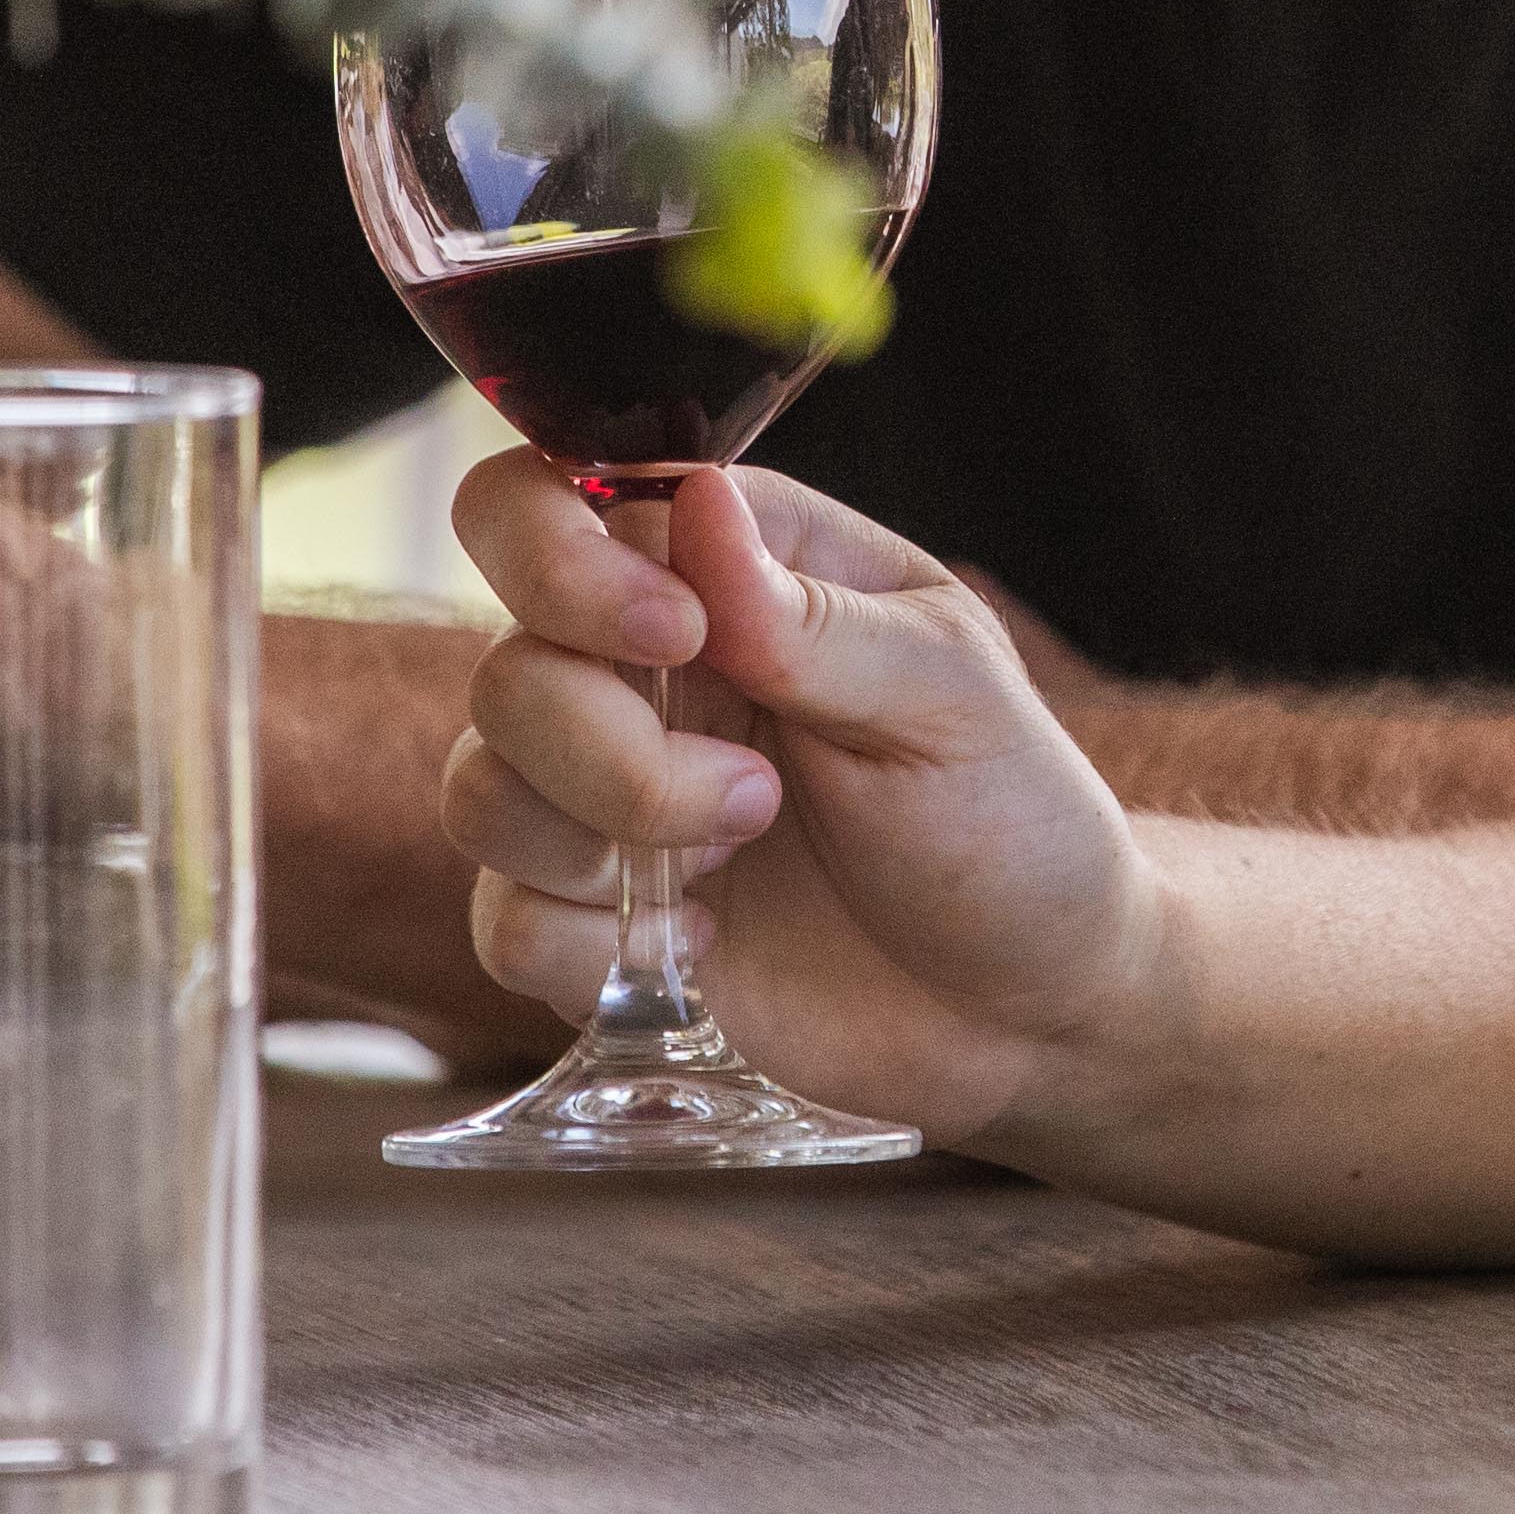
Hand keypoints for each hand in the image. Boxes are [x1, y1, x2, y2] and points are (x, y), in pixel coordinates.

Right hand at [443, 454, 1166, 1144]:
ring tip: (740, 854)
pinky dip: (592, 945)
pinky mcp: (597, 925)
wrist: (1033, 1010)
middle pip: (505, 668)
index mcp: (724, 574)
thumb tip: (694, 503)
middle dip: (607, 746)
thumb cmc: (1012, 822)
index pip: (548, 503)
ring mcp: (608, 802)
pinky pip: (505, 920)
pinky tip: (705, 948)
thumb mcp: (951, 698)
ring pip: (480, 791)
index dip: (564, 564)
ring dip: (601, 839)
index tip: (675, 634)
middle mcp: (643, 676)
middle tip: (756, 797)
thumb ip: (812, 615)